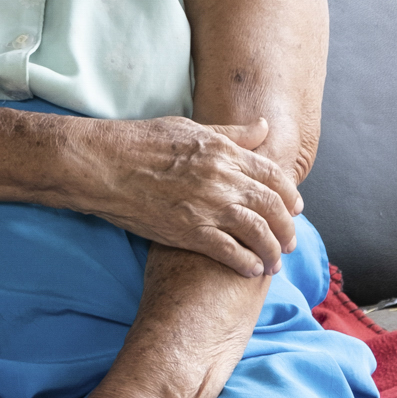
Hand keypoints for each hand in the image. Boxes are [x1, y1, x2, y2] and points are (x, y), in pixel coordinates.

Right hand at [85, 116, 301, 277]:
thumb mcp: (189, 128)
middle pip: (272, 208)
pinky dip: (246, 263)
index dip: (290, 196)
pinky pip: (230, 252)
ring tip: (274, 263)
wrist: (101, 164)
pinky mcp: (189, 231)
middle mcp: (223, 180)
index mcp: (224, 153)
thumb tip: (262, 127)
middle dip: (287, 229)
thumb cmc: (138, 142)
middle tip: (290, 242)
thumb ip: (231, 133)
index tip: (295, 209)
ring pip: (258, 233)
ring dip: (272, 251)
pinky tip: (251, 270)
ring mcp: (207, 207)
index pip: (274, 177)